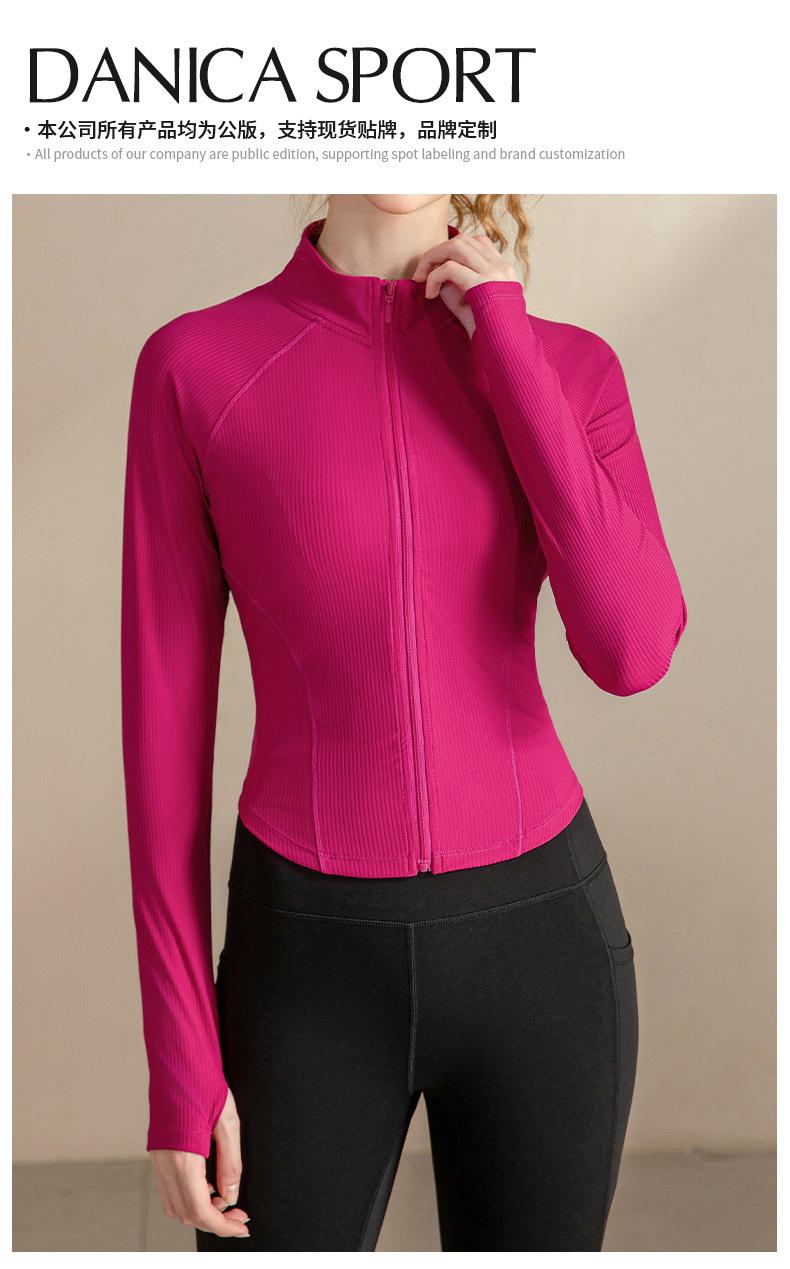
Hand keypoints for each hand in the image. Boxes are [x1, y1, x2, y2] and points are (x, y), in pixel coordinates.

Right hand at [150, 1089, 249, 1238]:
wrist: (179, 1059)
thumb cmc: (204, 1084)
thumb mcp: (228, 1122)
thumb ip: (231, 1163)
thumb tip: (231, 1196)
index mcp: (183, 1157)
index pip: (199, 1210)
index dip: (222, 1226)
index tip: (242, 1226)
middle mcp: (165, 1163)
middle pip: (186, 1213)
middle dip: (214, 1220)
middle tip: (239, 1214)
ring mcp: (158, 1159)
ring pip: (175, 1205)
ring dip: (199, 1211)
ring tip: (224, 1198)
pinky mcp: (157, 1153)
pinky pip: (169, 1189)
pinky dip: (188, 1197)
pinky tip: (208, 1185)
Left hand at [412, 232, 519, 336]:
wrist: (509, 352)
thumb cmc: (491, 335)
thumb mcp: (472, 305)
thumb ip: (457, 286)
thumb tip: (436, 274)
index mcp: (503, 271)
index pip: (476, 242)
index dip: (451, 250)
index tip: (437, 269)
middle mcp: (500, 267)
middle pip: (463, 240)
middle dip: (436, 252)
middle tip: (421, 273)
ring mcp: (494, 274)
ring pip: (456, 246)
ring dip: (432, 259)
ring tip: (421, 279)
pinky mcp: (482, 285)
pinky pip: (449, 268)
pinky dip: (433, 278)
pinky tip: (430, 295)